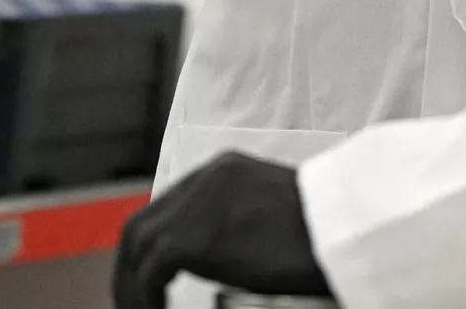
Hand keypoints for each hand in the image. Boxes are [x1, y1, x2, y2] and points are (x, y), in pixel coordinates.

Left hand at [113, 153, 328, 308]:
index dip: (149, 248)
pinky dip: (146, 298)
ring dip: (133, 289)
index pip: (165, 207)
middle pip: (140, 225)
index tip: (149, 282)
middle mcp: (204, 178)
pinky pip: (149, 273)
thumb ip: (234, 218)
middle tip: (135, 303)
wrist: (337, 233)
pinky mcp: (193, 238)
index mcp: (222, 170)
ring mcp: (197, 205)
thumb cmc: (317, 232)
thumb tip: (209, 251)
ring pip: (136, 248)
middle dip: (128, 270)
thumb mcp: (268, 211)